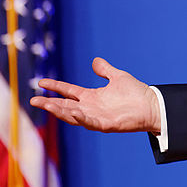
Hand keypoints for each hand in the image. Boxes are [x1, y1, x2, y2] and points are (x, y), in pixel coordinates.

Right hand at [30, 57, 160, 134]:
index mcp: (91, 97)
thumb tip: (95, 61)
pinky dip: (80, 118)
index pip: (68, 91)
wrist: (153, 105)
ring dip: (59, 111)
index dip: (55, 87)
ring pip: (73, 115)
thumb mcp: (118, 77)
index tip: (41, 82)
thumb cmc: (136, 93)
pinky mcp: (106, 125)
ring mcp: (97, 117)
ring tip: (46, 105)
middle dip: (49, 103)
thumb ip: (105, 70)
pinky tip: (72, 112)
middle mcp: (90, 108)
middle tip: (33, 100)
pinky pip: (90, 122)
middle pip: (65, 105)